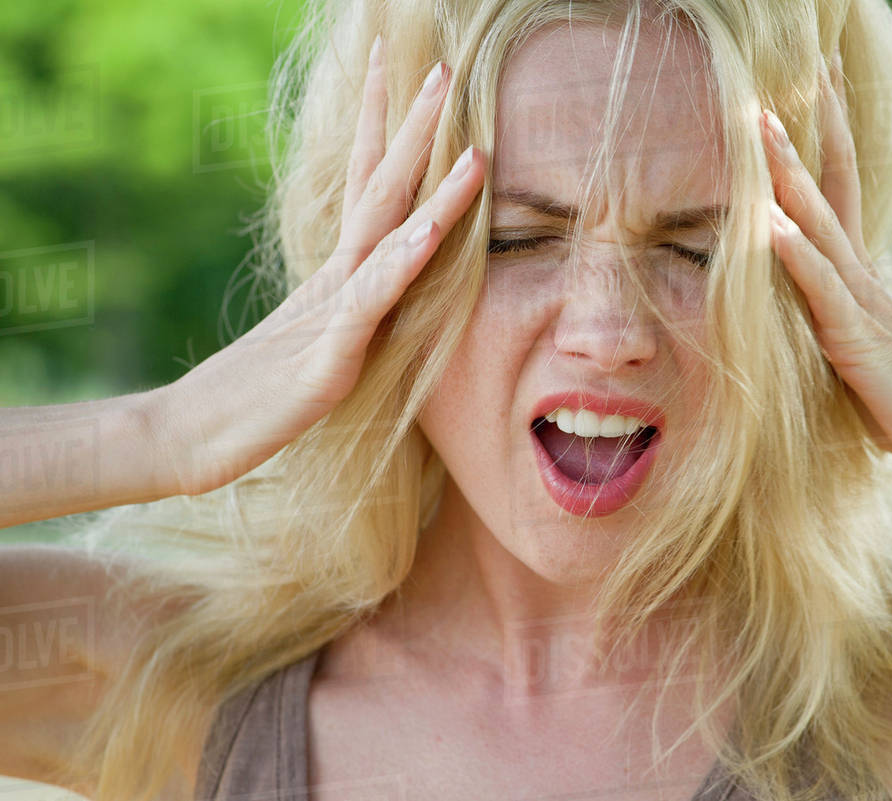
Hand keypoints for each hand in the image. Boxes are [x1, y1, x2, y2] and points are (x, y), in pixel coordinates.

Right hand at [158, 40, 484, 495]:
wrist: (196, 433)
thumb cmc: (260, 394)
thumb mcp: (325, 346)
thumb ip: (357, 314)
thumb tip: (386, 297)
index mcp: (340, 273)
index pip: (366, 184)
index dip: (387, 127)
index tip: (406, 72)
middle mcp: (339, 276)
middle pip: (381, 185)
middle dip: (414, 125)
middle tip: (443, 67)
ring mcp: (335, 309)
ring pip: (386, 230)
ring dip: (426, 180)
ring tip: (464, 135)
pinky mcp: (332, 352)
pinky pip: (372, 297)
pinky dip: (402, 259)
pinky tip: (429, 225)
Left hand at [758, 45, 891, 477]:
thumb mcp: (857, 343)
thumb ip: (830, 312)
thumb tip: (801, 292)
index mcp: (856, 274)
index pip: (837, 190)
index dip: (825, 136)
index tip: (812, 84)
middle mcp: (858, 275)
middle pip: (831, 185)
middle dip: (816, 124)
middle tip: (803, 64)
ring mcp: (858, 302)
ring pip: (818, 225)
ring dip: (789, 174)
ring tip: (764, 123)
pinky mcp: (854, 339)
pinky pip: (821, 289)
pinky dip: (796, 254)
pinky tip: (770, 222)